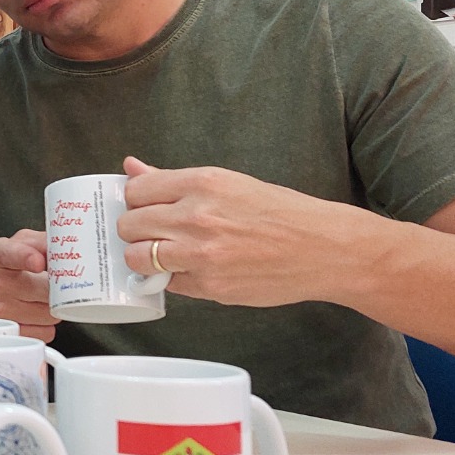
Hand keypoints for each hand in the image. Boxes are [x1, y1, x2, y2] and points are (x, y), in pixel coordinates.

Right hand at [0, 229, 58, 339]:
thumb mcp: (15, 244)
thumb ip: (42, 241)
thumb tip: (71, 247)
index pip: (12, 255)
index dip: (27, 258)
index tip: (38, 262)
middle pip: (45, 289)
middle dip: (59, 288)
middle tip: (54, 283)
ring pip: (50, 314)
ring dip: (53, 307)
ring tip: (39, 298)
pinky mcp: (6, 333)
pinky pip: (46, 332)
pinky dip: (46, 325)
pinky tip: (34, 314)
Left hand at [117, 157, 362, 307]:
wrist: (324, 248)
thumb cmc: (279, 213)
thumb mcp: (228, 183)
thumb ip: (172, 180)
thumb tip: (131, 168)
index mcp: (202, 183)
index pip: (135, 191)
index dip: (135, 201)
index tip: (143, 207)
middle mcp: (197, 216)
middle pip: (129, 225)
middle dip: (135, 230)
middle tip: (152, 233)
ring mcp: (201, 254)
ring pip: (137, 258)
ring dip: (144, 258)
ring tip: (164, 255)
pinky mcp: (209, 286)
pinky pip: (166, 284)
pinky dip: (171, 279)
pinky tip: (190, 270)